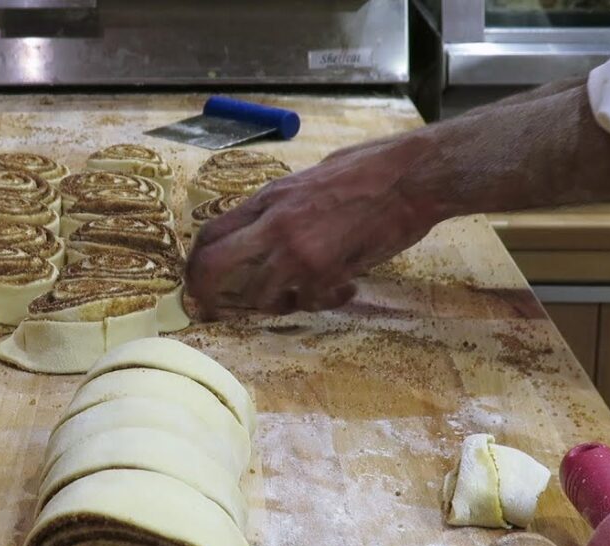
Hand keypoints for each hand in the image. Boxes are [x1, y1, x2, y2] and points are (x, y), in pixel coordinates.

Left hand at [186, 132, 442, 315]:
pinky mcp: (328, 272)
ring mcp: (299, 251)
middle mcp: (274, 225)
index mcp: (269, 198)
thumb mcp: (309, 179)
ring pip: (260, 296)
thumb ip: (280, 207)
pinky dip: (325, 302)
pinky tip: (346, 290)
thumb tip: (261, 229)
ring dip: (278, 305)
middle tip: (213, 312)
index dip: (196, 264)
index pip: (210, 234)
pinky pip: (310, 302)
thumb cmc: (368, 169)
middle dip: (206, 295)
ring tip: (304, 297)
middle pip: (213, 267)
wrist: (413, 176)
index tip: (198, 283)